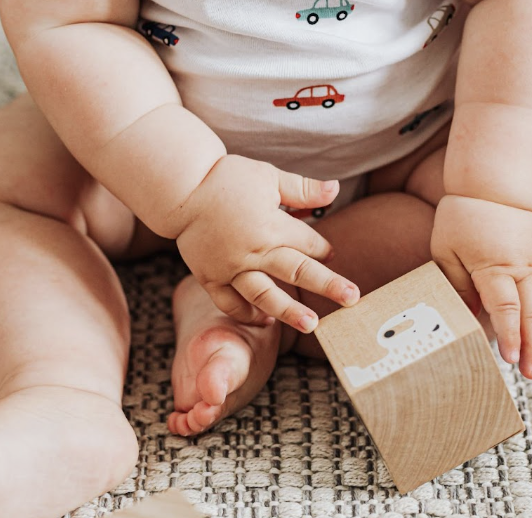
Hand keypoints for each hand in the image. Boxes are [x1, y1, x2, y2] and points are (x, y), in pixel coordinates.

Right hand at [173, 155, 359, 332]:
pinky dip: (246, 314)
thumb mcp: (268, 176)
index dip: (323, 248)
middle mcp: (253, 251)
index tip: (329, 253)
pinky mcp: (210, 277)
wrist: (180, 189)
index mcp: (270, 225)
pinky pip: (229, 302)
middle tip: (352, 299)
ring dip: (289, 311)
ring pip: (264, 294)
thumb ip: (302, 189)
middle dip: (327, 285)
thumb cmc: (226, 178)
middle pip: (297, 271)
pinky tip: (265, 321)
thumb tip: (336, 190)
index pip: (308, 243)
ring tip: (311, 326)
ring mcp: (230, 268)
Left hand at [431, 195, 531, 378]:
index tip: (509, 359)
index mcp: (494, 266)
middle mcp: (522, 266)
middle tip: (530, 375)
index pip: (505, 307)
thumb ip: (457, 286)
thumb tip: (467, 319)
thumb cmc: (463, 217)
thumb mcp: (447, 252)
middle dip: (531, 347)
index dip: (509, 335)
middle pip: (531, 313)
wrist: (496, 183)